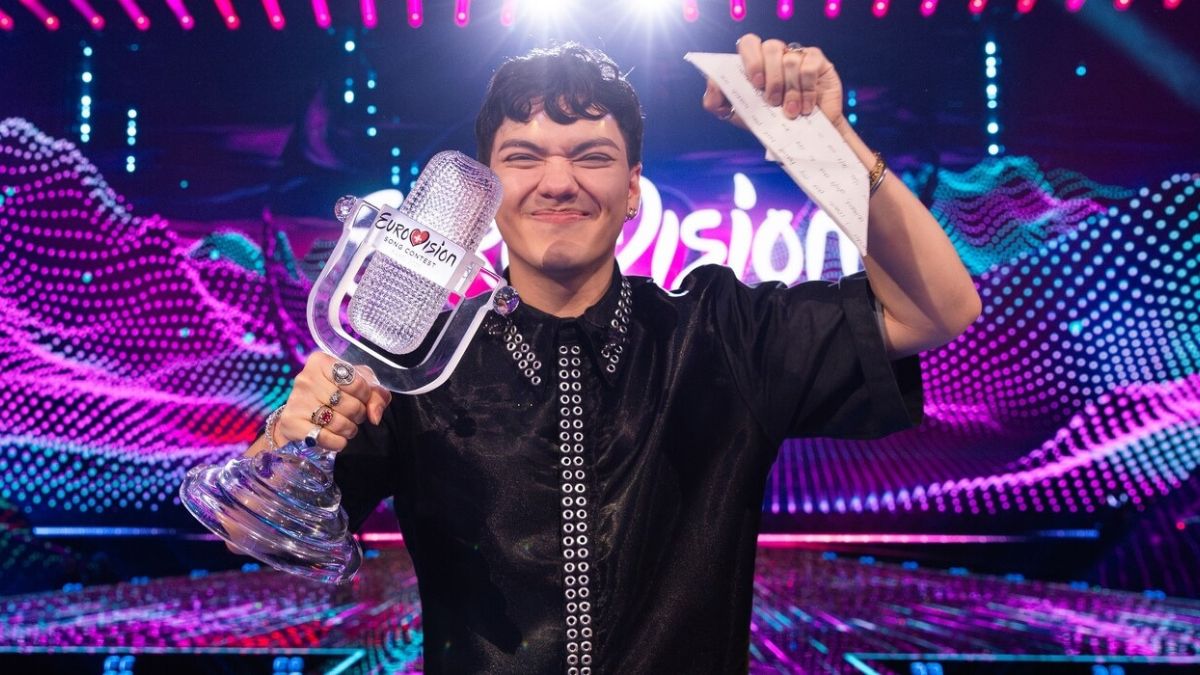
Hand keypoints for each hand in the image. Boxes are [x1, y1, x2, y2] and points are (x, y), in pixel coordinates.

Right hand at [271, 351, 392, 451]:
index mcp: (321, 362)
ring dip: (350, 429)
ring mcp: (296, 400)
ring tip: (347, 426)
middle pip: (348, 404)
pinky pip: (325, 438)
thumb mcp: (359, 386)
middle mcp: (305, 378)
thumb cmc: (336, 394)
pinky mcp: (291, 422)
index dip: (366, 394)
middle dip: (358, 414)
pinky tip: (338, 438)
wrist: (302, 415)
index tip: (362, 398)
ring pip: (338, 423)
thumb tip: (375, 416)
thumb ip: (376, 395)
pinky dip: (338, 442)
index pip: (355, 381)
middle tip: (354, 415)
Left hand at [702, 34, 845, 130]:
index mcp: (756, 62)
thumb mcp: (739, 116)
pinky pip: (809, 65)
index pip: (749, 43)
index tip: (755, 83)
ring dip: (789, 91)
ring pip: (790, 60)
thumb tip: (712, 86)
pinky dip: (806, 89)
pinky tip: (806, 106)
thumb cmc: (769, 122)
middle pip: (771, 47)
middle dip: (771, 77)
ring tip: (790, 112)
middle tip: (771, 100)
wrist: (802, 138)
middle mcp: (776, 55)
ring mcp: (798, 56)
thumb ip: (716, 103)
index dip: (751, 59)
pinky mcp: (818, 62)